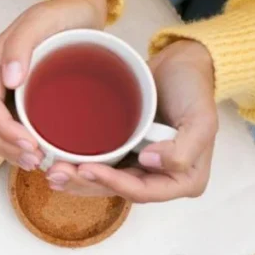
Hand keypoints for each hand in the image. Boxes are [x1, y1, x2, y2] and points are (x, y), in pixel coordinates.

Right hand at [0, 0, 108, 169]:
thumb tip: (9, 80)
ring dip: (8, 150)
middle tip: (36, 161)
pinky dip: (15, 143)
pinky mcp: (17, 95)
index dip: (4, 132)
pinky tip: (36, 152)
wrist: (80, 11)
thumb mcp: (43, 19)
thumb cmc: (64, 14)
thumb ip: (21, 44)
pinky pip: (6, 124)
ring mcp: (3, 86)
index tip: (32, 146)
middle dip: (4, 146)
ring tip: (36, 162)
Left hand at [48, 40, 218, 201]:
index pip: (143, 191)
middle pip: (120, 190)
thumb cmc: (194, 88)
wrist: (182, 64)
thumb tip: (150, 162)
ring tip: (52, 173)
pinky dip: (82, 166)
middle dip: (86, 185)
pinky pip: (103, 164)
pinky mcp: (127, 151)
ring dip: (79, 180)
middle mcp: (162, 178)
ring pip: (107, 181)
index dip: (113, 184)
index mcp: (185, 180)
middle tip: (56, 174)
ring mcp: (143, 166)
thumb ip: (184, 148)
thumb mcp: (202, 118)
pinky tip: (60, 162)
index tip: (86, 169)